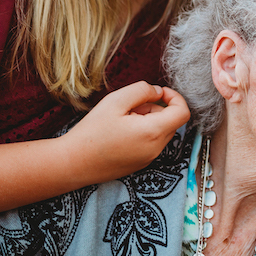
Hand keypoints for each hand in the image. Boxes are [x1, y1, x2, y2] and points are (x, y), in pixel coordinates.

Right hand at [59, 82, 191, 182]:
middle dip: (155, 107)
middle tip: (129, 106)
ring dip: (148, 120)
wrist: (72, 164)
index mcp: (153, 132)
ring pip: (160, 131)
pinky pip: (151, 143)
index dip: (175, 97)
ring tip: (121, 120)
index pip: (183, 112)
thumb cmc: (92, 132)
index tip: (158, 92)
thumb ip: (142, 90)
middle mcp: (156, 149)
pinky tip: (119, 132)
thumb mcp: (116, 101)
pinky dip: (142, 132)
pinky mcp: (140, 164)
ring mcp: (149, 159)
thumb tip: (158, 92)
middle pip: (170, 121)